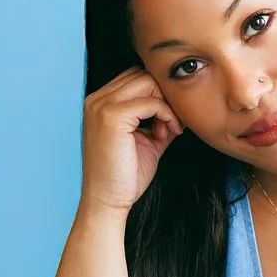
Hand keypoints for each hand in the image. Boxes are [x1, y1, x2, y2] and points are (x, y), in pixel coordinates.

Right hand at [80, 66, 184, 214]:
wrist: (107, 202)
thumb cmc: (124, 177)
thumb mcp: (146, 141)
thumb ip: (159, 120)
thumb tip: (180, 107)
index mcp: (100, 103)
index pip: (135, 78)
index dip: (158, 94)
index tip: (169, 121)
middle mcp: (96, 100)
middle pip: (142, 75)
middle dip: (165, 96)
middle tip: (173, 124)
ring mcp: (102, 106)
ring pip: (147, 82)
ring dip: (167, 103)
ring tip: (169, 130)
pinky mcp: (112, 117)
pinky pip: (151, 101)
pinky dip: (167, 114)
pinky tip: (167, 133)